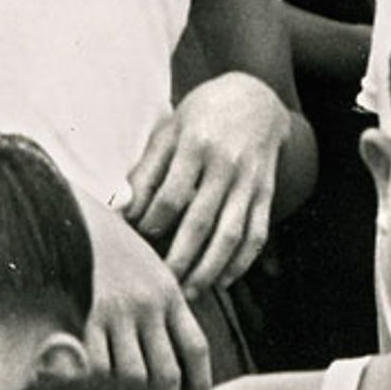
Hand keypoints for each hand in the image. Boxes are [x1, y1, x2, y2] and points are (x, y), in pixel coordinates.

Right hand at [84, 198, 212, 389]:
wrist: (58, 201)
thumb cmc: (96, 231)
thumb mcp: (140, 255)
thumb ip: (156, 294)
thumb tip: (164, 333)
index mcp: (166, 289)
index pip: (195, 349)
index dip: (199, 384)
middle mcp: (146, 304)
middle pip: (167, 373)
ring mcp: (115, 311)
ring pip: (135, 378)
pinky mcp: (82, 314)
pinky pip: (97, 367)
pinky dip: (96, 386)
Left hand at [121, 73, 290, 293]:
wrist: (257, 98)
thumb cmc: (201, 115)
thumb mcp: (169, 130)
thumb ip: (147, 169)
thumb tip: (123, 207)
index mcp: (195, 145)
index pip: (170, 196)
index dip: (151, 222)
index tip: (136, 238)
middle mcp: (226, 165)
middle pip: (201, 221)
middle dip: (180, 257)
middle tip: (162, 282)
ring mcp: (250, 181)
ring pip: (232, 235)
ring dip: (211, 268)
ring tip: (191, 291)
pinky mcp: (267, 194)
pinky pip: (257, 234)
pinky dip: (242, 262)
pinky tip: (224, 279)